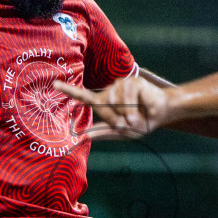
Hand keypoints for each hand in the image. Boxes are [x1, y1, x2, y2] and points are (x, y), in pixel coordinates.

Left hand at [53, 74, 168, 137]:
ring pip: (116, 101)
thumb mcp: (122, 132)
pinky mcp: (133, 81)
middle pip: (104, 105)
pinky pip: (129, 96)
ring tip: (136, 117)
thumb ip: (103, 133)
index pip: (83, 96)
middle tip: (128, 123)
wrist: (163, 114)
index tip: (54, 84)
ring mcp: (121, 84)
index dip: (69, 90)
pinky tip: (142, 109)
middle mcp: (110, 90)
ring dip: (127, 114)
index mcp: (104, 102)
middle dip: (116, 119)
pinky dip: (135, 107)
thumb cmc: (141, 122)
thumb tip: (82, 137)